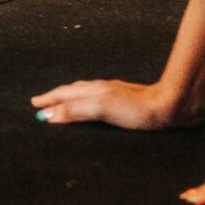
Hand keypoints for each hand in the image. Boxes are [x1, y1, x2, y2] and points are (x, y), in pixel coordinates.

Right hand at [32, 78, 197, 130]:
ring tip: (63, 103)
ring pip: (86, 94)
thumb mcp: (102, 109)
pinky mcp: (126, 103)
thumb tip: (49, 114)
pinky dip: (88, 103)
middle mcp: (101, 90)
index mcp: (92, 91)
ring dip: (71, 99)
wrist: (171, 106)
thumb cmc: (138, 109)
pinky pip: (99, 101)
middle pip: (72, 92)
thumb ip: (75, 110)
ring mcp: (114, 95)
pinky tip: (95, 108)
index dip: (48, 100)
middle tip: (42, 103)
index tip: (34, 104)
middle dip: (55, 97)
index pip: (63, 94)